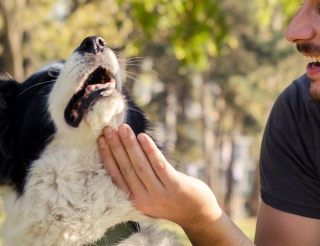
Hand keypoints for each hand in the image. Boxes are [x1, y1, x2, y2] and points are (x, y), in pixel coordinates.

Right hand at [98, 124, 220, 226]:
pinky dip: (150, 150)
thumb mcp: (151, 193)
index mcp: (134, 200)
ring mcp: (160, 193)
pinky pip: (159, 165)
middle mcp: (144, 199)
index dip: (107, 156)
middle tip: (108, 128)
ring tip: (123, 128)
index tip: (100, 140)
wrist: (198, 214)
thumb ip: (139, 179)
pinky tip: (143, 137)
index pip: (116, 175)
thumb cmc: (172, 198)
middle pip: (126, 168)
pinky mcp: (175, 186)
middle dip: (116, 147)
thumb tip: (126, 151)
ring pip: (141, 165)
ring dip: (130, 145)